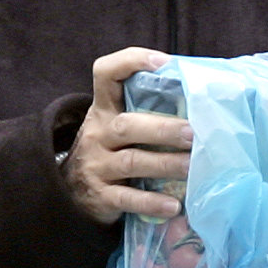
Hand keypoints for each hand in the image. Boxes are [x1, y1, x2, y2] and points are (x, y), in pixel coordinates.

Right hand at [64, 47, 189, 225]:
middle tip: (194, 133)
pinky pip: (127, 199)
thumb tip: (199, 103)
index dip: (131, 62)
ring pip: (132, 162)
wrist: (68, 195)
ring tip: (192, 167)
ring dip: (165, 164)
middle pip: (128, 125)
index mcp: (104, 110)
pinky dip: (151, 202)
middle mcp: (98, 134)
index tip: (164, 62)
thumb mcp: (115, 127)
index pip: (106, 74)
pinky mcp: (101, 197)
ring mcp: (97, 166)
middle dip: (163, 128)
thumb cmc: (108, 153)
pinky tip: (174, 206)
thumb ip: (144, 113)